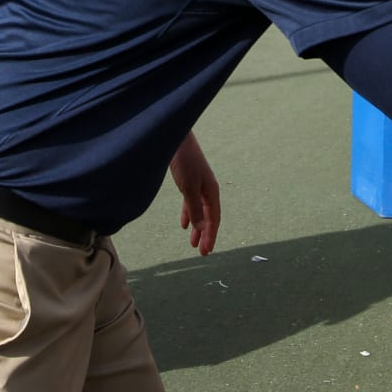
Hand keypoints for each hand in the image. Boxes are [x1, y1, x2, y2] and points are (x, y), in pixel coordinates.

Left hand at [169, 131, 219, 255]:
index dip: (211, 235)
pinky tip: (183, 224)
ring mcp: (199, 186)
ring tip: (192, 242)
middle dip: (205, 234)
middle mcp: (208, 191)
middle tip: (201, 251)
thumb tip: (200, 228)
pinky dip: (188, 214)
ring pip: (199, 212)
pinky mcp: (189, 182)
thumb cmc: (185, 163)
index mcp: (212, 192)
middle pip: (208, 217)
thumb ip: (194, 208)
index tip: (206, 251)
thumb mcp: (189, 188)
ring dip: (196, 227)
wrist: (178, 140)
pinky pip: (190, 203)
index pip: (214, 219)